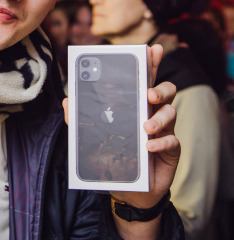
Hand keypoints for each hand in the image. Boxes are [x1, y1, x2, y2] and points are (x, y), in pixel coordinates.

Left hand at [62, 44, 180, 239]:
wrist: (128, 190)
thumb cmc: (112, 158)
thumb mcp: (91, 139)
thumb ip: (78, 120)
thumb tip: (66, 101)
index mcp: (135, 105)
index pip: (144, 79)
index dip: (151, 63)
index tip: (153, 49)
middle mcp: (152, 113)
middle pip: (165, 90)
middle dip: (159, 88)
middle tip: (148, 94)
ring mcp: (164, 130)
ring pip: (171, 112)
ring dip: (160, 118)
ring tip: (145, 127)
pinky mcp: (171, 149)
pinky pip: (173, 140)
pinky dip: (162, 142)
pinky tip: (150, 146)